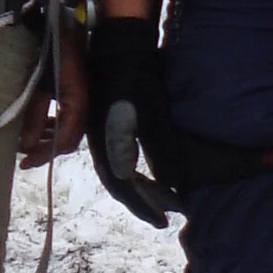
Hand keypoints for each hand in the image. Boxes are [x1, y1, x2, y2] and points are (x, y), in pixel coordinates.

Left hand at [19, 22, 88, 170]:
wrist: (71, 29)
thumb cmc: (55, 53)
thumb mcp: (40, 85)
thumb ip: (35, 116)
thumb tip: (27, 146)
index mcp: (78, 107)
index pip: (63, 143)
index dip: (43, 156)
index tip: (24, 163)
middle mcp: (85, 110)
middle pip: (67, 142)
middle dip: (45, 151)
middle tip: (23, 158)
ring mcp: (83, 105)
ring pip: (68, 133)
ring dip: (48, 140)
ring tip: (28, 144)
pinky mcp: (78, 98)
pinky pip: (68, 121)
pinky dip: (54, 128)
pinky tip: (40, 127)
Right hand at [86, 14, 174, 226]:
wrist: (117, 51)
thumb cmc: (135, 81)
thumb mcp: (153, 117)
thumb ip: (162, 152)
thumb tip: (173, 187)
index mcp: (110, 147)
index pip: (126, 188)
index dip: (145, 206)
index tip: (164, 221)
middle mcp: (100, 147)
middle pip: (120, 185)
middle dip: (142, 203)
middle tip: (164, 216)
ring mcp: (99, 137)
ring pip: (117, 174)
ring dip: (137, 190)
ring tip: (158, 201)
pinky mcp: (105, 127)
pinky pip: (116, 160)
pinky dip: (132, 174)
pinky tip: (145, 175)